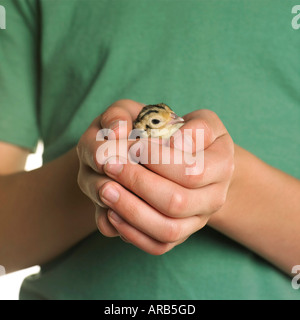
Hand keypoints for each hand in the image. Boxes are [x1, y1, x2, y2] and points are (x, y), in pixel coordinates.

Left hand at [77, 99, 233, 254]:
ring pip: (167, 229)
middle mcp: (216, 197)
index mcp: (223, 164)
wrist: (195, 161)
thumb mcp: (190, 117)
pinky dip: (132, 233)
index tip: (130, 145)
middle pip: (176, 202)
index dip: (156, 160)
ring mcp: (198, 220)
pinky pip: (159, 245)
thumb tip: (169, 144)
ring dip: (131, 211)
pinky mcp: (182, 234)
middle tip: (109, 165)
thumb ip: (179, 120)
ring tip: (105, 190)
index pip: (190, 170)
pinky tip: (112, 213)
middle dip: (138, 183)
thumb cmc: (188, 135)